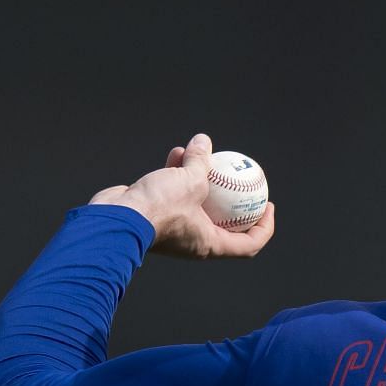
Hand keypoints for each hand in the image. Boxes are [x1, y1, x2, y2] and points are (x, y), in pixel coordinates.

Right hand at [89, 132, 276, 259]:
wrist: (117, 216)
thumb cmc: (160, 206)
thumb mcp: (190, 180)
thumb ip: (201, 162)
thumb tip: (204, 141)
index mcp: (210, 244)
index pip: (248, 245)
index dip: (264, 228)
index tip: (268, 205)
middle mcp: (195, 241)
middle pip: (225, 223)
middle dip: (234, 201)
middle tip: (243, 181)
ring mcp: (175, 230)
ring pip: (196, 203)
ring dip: (201, 179)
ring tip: (203, 156)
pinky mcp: (157, 215)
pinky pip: (175, 194)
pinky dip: (178, 175)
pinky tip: (177, 152)